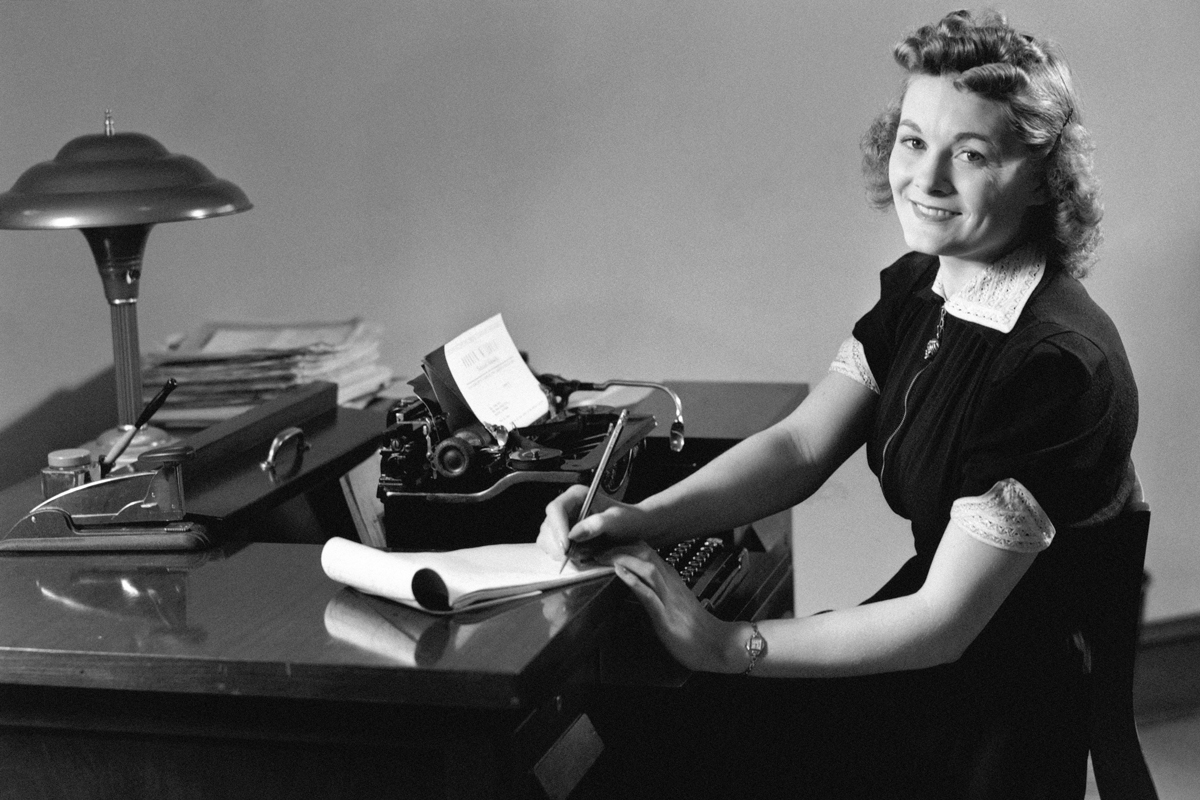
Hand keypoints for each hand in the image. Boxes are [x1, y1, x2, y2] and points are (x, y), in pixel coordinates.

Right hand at [536, 484, 648, 559]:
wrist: (634, 529)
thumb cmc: (628, 520)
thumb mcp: (617, 520)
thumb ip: (598, 524)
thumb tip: (574, 535)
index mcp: (575, 496)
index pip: (555, 509)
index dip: (557, 528)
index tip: (566, 546)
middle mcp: (566, 508)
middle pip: (547, 526)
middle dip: (558, 544)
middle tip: (573, 556)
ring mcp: (562, 524)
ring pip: (547, 540)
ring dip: (561, 552)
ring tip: (583, 553)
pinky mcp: (563, 538)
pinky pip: (553, 549)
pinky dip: (564, 556)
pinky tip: (580, 556)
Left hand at [602, 542, 742, 673]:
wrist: (715, 645)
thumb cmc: (694, 627)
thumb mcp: (672, 602)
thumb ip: (657, 590)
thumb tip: (637, 584)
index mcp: (670, 579)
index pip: (647, 551)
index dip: (626, 544)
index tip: (607, 544)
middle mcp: (670, 583)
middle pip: (646, 553)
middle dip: (620, 547)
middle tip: (599, 548)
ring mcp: (668, 598)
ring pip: (647, 568)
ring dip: (624, 559)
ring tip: (604, 557)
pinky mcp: (665, 616)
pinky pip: (649, 594)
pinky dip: (633, 581)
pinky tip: (620, 574)